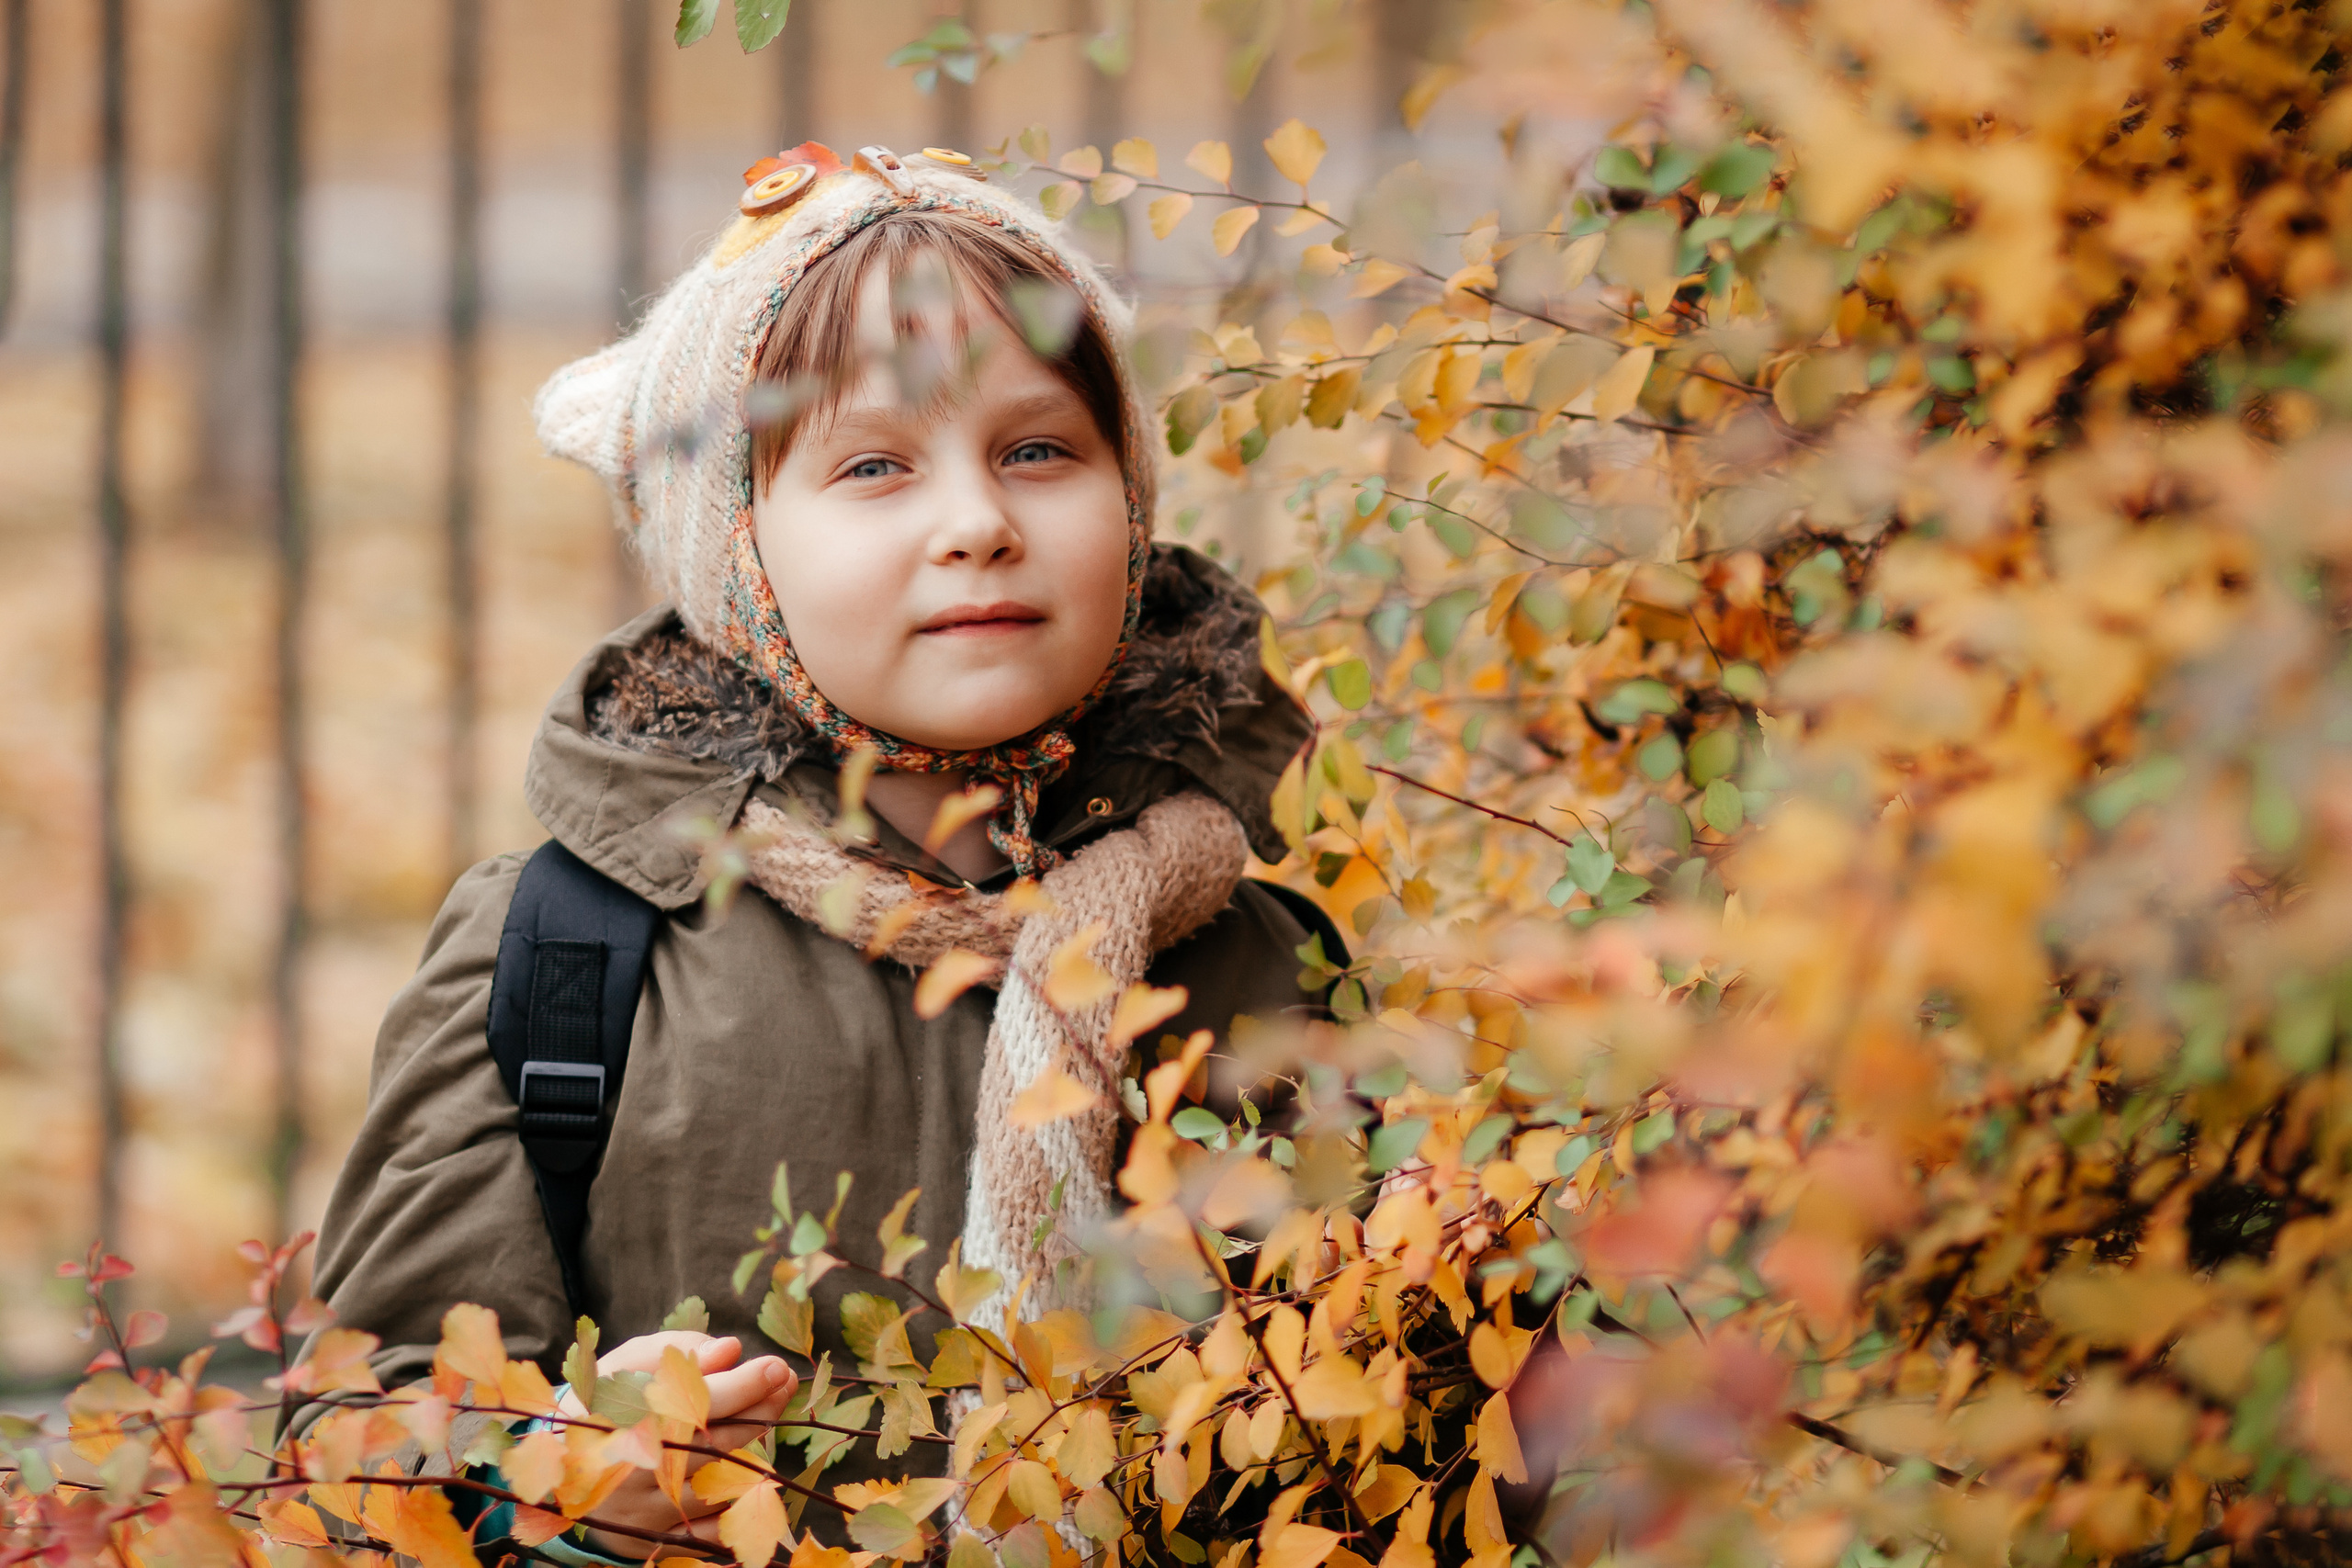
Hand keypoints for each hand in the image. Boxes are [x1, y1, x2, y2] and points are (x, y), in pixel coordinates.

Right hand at [556, 1332, 797, 1560]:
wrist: (558, 1470)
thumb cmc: (605, 1403)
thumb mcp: (627, 1365)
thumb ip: (679, 1350)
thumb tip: (730, 1350)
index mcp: (627, 1420)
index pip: (701, 1402)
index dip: (747, 1383)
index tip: (775, 1366)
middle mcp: (637, 1470)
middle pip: (720, 1440)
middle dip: (762, 1408)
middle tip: (782, 1381)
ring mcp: (649, 1511)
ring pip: (723, 1481)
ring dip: (756, 1447)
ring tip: (766, 1414)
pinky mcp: (658, 1541)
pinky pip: (717, 1524)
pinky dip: (739, 1497)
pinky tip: (745, 1467)